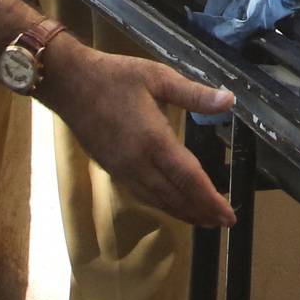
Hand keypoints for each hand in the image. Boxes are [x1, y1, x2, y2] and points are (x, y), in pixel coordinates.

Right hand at [44, 44, 237, 226]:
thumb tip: (229, 100)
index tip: (230, 215)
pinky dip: (162, 204)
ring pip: (158, 200)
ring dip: (183, 212)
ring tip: (204, 220)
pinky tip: (171, 204)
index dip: (211, 200)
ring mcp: (123, 169)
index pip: (190, 179)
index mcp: (154, 140)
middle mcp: (139, 162)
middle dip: (202, 212)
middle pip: (176, 197)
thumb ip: (195, 94)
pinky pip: (142, 194)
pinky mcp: (112, 169)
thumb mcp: (159, 77)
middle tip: (224, 223)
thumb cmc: (115, 76)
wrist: (69, 83)